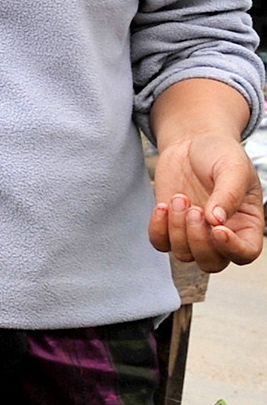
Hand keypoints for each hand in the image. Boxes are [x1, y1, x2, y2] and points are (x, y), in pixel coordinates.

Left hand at [148, 130, 263, 271]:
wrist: (192, 141)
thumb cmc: (219, 154)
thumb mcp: (232, 167)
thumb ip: (228, 193)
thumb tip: (216, 221)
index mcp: (247, 223)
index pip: (245, 253)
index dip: (232, 249)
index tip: (218, 228)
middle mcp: (222, 233)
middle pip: (212, 263)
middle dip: (198, 240)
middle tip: (193, 209)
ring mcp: (194, 232)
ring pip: (184, 255)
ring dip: (177, 229)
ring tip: (179, 197)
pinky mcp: (170, 225)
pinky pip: (160, 244)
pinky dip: (158, 230)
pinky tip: (162, 206)